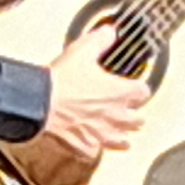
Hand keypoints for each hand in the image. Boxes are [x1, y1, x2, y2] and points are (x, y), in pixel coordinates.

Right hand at [32, 47, 150, 167]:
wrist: (40, 104)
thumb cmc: (62, 80)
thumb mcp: (83, 50)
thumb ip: (101, 40)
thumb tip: (110, 32)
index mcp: (120, 92)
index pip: (144, 92)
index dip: (139, 88)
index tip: (134, 86)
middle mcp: (116, 116)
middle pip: (139, 121)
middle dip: (135, 114)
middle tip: (127, 109)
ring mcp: (102, 135)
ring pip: (123, 142)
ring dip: (121, 135)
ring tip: (117, 131)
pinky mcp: (86, 147)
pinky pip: (96, 153)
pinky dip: (94, 148)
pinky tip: (90, 142)